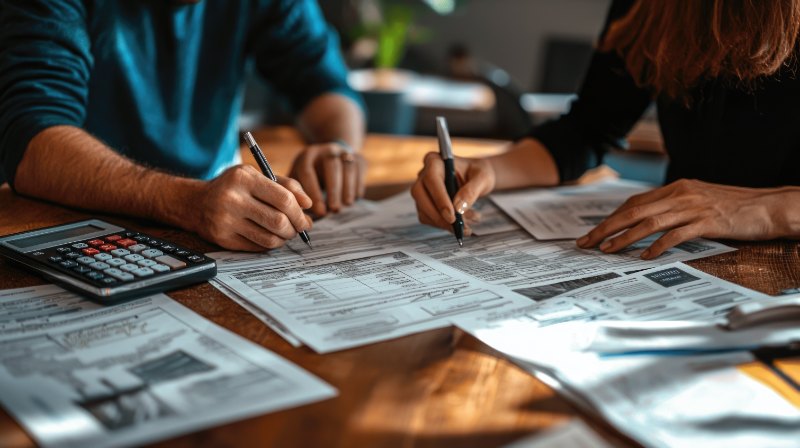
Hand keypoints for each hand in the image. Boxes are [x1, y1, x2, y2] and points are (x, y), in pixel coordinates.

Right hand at [190, 165, 312, 250]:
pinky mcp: (223, 239)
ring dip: (284, 239)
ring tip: (285, 233)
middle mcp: (233, 199)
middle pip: (278, 221)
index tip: (306, 219)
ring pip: (270, 238)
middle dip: (295, 228)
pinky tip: (269, 236)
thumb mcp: (256, 176)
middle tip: (298, 229)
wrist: (196, 203)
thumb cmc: (233, 187)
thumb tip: (309, 204)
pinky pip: (258, 247)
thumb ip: (286, 186)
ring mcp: (226, 221)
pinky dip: (270, 244)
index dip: (300, 212)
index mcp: (244, 178)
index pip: (283, 199)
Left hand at [290, 142, 366, 216]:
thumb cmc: (310, 176)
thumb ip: (299, 195)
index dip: (314, 193)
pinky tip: (355, 198)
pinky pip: (360, 169)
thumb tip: (304, 218)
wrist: (329, 156)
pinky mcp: (358, 157)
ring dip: (348, 188)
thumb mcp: (300, 180)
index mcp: (307, 155)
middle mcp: (326, 150)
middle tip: (335, 209)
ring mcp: (343, 152)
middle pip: (331, 166)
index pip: (308, 172)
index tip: (320, 212)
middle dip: (334, 190)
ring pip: (348, 167)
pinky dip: (358, 184)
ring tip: (346, 204)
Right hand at [411, 152, 495, 233]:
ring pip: (423, 210)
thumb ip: (472, 190)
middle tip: (458, 227)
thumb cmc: (478, 173)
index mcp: (436, 161)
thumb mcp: (483, 178)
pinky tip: (462, 223)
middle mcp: (424, 174)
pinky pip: (428, 218)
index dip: (440, 199)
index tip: (453, 216)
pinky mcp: (424, 204)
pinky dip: (444, 225)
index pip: (432, 179)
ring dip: (444, 223)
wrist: (477, 179)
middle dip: (439, 215)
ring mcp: (422, 190)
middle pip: (420, 195)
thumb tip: (458, 207)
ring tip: (468, 225)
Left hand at [576, 179, 792, 258]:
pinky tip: (645, 256)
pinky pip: (677, 235)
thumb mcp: (700, 201)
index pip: (635, 202)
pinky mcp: (708, 222)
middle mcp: (681, 194)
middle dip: (607, 227)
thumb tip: (650, 221)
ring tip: (606, 250)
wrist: (770, 205)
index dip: (612, 217)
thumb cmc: (736, 206)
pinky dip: (659, 245)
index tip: (595, 231)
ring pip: (649, 222)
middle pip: (634, 211)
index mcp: (677, 187)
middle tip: (587, 242)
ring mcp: (694, 207)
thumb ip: (676, 207)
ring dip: (624, 237)